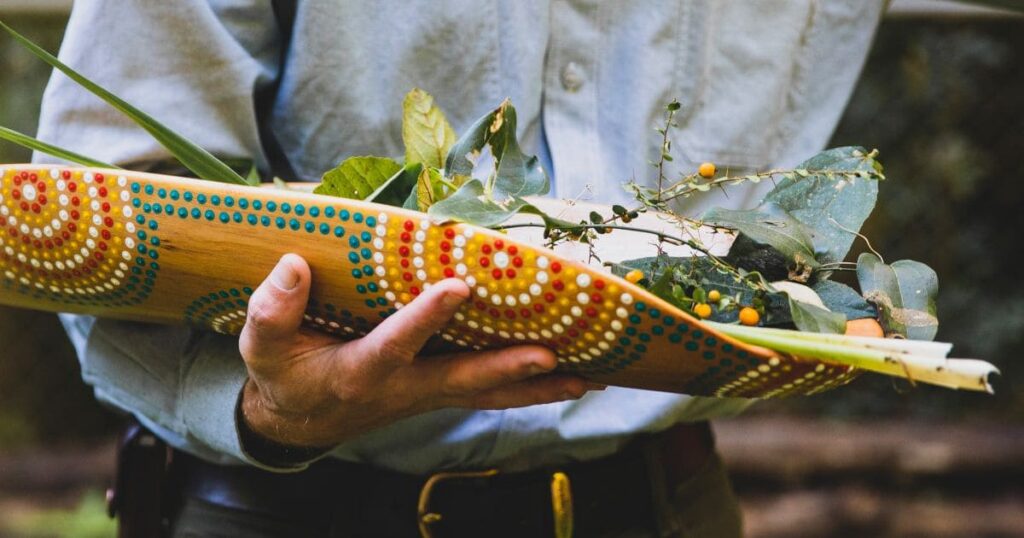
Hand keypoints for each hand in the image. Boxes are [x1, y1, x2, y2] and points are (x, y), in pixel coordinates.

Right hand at [239, 254, 595, 447]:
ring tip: (589, 375)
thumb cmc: (283, 377)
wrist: (298, 423)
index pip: (396, 343)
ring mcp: (426, 395)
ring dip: (537, 387)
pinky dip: (531, 387)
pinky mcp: (440, 393)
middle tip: (551, 354)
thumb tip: (293, 265)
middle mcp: (402, 388)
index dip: (425, 318)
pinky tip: (572, 378)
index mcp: (360, 372)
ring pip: (488, 393)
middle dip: (506, 367)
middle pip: (462, 379)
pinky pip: (491, 393)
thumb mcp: (262, 349)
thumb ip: (273, 310)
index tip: (457, 286)